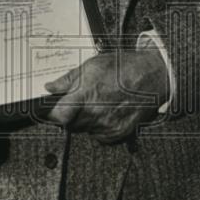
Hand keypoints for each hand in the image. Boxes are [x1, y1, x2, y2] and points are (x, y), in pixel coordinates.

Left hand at [44, 48, 169, 143]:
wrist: (152, 76)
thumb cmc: (123, 67)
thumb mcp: (92, 65)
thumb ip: (69, 79)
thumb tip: (50, 87)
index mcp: (86, 95)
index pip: (57, 116)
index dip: (49, 114)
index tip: (46, 110)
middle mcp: (96, 114)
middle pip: (69, 124)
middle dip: (68, 114)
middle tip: (77, 100)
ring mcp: (107, 126)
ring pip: (83, 129)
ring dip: (83, 120)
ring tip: (96, 102)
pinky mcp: (117, 134)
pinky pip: (98, 135)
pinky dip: (98, 126)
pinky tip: (106, 110)